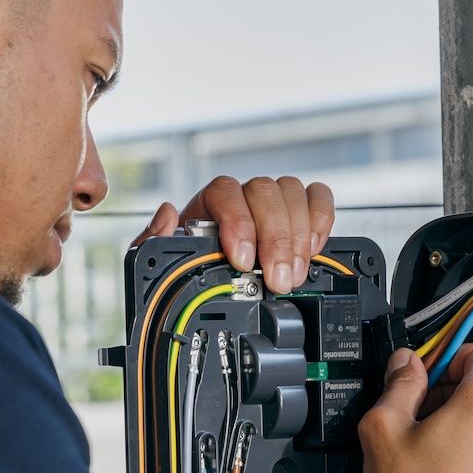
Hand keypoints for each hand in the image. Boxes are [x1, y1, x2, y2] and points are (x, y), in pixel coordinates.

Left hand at [132, 176, 335, 294]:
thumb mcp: (160, 261)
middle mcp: (243, 197)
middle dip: (275, 240)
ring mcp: (273, 203)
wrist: (214, 281)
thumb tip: (167, 214)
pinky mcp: (300, 213)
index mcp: (207, 204)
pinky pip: (317, 198)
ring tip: (294, 275)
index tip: (243, 261)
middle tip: (277, 280)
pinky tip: (312, 249)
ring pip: (292, 193)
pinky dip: (321, 219)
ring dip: (298, 236)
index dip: (239, 222)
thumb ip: (152, 240)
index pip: (225, 192)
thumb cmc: (189, 268)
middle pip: (264, 191)